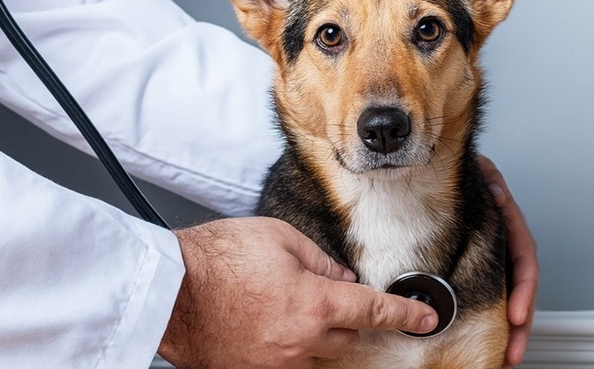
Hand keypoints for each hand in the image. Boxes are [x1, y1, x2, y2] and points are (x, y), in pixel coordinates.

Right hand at [159, 217, 437, 368]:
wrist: (168, 289)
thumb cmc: (214, 259)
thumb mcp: (278, 237)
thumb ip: (319, 259)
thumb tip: (340, 275)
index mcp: (315, 305)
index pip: (376, 311)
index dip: (407, 314)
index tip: (425, 317)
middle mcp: (301, 342)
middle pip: (347, 338)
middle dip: (343, 318)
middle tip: (317, 294)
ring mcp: (276, 364)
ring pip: (317, 355)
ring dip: (313, 334)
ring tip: (280, 307)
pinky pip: (285, 364)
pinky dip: (286, 347)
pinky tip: (266, 325)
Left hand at [477, 155, 538, 367]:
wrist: (443, 169)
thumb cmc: (465, 172)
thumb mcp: (480, 170)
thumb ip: (491, 179)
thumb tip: (498, 196)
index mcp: (510, 225)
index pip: (524, 262)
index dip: (524, 291)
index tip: (517, 316)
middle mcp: (506, 244)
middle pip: (521, 289)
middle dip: (521, 324)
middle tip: (513, 352)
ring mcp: (494, 255)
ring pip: (509, 296)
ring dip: (511, 328)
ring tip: (507, 356)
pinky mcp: (478, 264)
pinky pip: (490, 293)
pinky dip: (494, 317)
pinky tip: (491, 338)